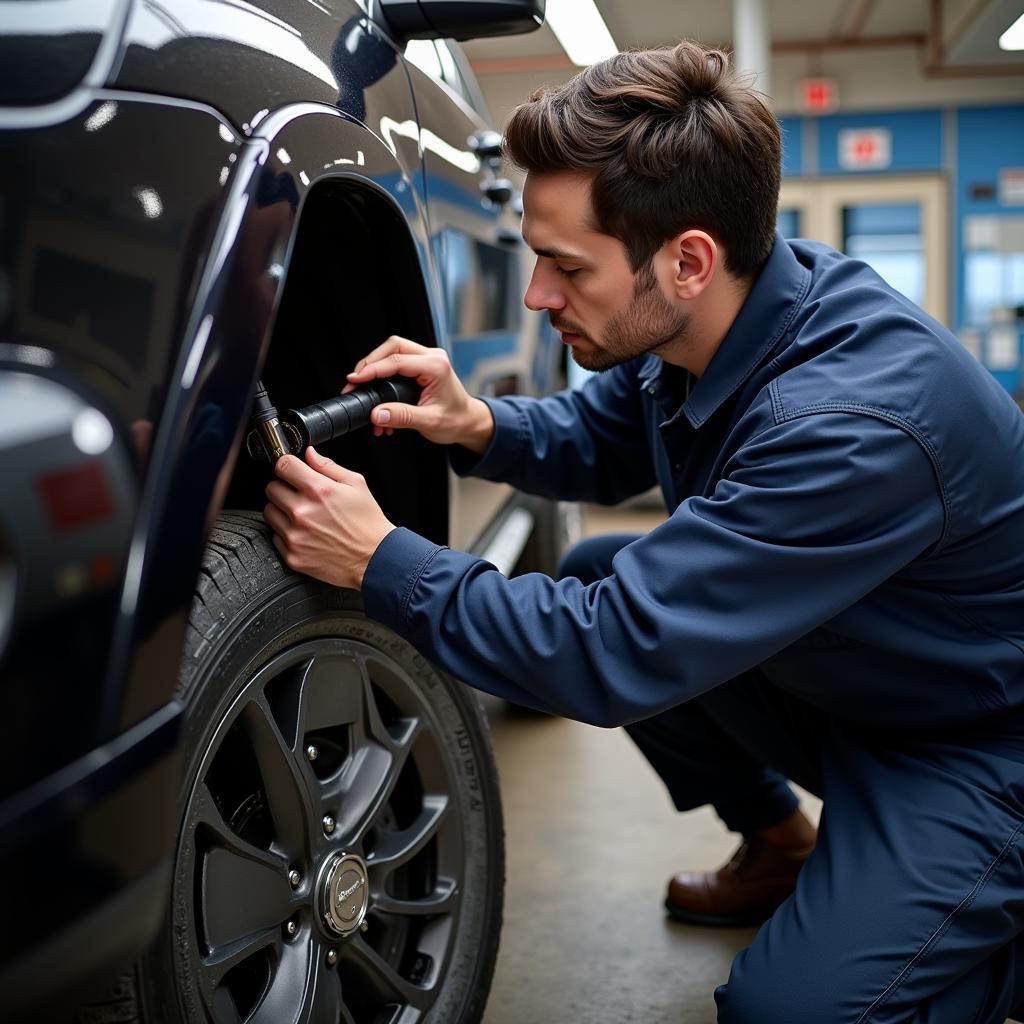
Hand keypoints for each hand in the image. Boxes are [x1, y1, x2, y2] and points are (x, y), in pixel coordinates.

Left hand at [263, 447, 394, 588]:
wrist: (375, 558)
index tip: (292, 470)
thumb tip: (309, 454)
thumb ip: (328, 466)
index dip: (288, 465)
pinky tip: (304, 533)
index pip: (283, 465)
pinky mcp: (292, 555)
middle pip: (271, 488)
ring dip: (282, 510)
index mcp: (318, 490)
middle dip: (284, 488)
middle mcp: (302, 512)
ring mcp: (295, 535)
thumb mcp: (356, 485)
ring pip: (270, 512)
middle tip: (300, 495)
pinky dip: (286, 533)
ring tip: (303, 515)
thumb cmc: (368, 523)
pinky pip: (275, 536)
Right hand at [344, 335, 493, 453]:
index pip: (396, 360)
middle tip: (355, 381)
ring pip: (392, 351)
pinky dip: (383, 376)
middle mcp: (432, 357)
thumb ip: (402, 417)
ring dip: (375, 369)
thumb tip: (376, 414)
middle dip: (370, 363)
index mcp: (436, 367)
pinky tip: (379, 398)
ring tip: (364, 391)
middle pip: (392, 346)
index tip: (354, 380)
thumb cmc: (456, 421)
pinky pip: (397, 362)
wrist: (468, 422)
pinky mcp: (422, 366)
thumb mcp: (428, 422)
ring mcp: (427, 359)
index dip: (372, 369)